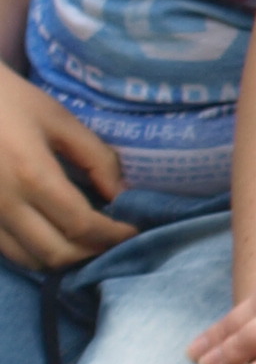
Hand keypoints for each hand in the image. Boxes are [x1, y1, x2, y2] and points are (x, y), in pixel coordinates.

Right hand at [0, 69, 133, 270]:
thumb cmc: (11, 103)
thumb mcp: (60, 120)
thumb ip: (96, 158)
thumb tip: (123, 194)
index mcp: (32, 175)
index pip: (81, 225)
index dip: (113, 235)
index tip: (134, 230)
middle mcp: (4, 204)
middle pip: (57, 253)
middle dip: (93, 251)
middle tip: (116, 238)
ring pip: (31, 260)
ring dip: (66, 258)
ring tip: (90, 241)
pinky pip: (9, 252)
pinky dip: (38, 253)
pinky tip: (56, 237)